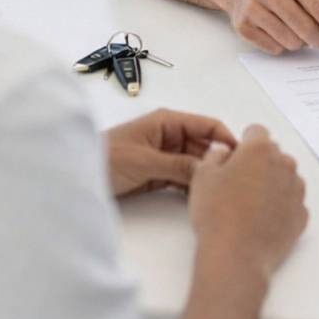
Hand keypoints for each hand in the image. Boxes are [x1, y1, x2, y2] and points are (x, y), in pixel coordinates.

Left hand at [106, 108, 236, 197]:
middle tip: (235, 180)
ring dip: (206, 175)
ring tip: (223, 190)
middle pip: (204, 146)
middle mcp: (170, 136)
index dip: (226, 139)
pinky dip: (193, 186)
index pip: (207, 126)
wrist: (75, 178)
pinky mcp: (159, 174)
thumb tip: (210, 168)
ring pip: (196, 164)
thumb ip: (178, 164)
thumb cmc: (106, 158)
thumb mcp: (144, 161)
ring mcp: (166, 156)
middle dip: (219, 160)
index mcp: (168, 122)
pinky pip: (184, 178)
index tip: (243, 157)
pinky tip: (204, 197)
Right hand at [189, 124, 307, 278]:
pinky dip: (280, 207)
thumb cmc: (217, 214)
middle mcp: (284, 164)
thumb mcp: (203, 176)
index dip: (244, 144)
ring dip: (271, 184)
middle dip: (258, 164)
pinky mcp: (301, 214)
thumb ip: (215, 155)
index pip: (256, 132)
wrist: (236, 256)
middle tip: (237, 185)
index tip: (235, 159)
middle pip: (272, 154)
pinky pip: (291, 202)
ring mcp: (296, 190)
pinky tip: (261, 220)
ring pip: (284, 177)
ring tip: (249, 206)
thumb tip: (225, 152)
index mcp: (260, 149)